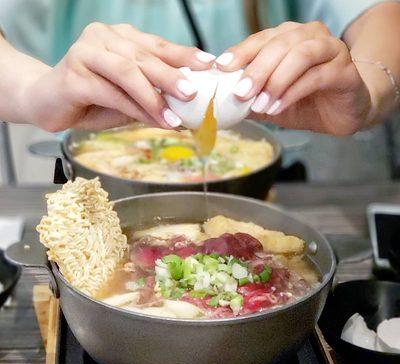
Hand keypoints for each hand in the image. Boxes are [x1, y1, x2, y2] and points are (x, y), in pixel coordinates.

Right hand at [18, 23, 215, 130]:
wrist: (46, 102)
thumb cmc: (91, 99)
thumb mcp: (128, 97)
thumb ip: (151, 97)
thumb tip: (185, 111)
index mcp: (119, 37)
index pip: (156, 45)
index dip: (183, 54)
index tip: (208, 65)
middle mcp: (102, 38)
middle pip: (144, 56)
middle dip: (172, 76)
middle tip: (194, 94)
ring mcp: (85, 54)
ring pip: (128, 72)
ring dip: (155, 97)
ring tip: (176, 117)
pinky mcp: (73, 76)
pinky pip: (111, 92)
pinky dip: (135, 109)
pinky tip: (153, 121)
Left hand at [216, 22, 371, 134]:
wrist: (343, 113)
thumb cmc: (306, 102)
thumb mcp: (272, 101)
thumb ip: (251, 98)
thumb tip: (223, 103)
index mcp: (290, 38)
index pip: (261, 39)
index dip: (241, 52)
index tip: (221, 67)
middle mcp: (311, 37)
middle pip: (279, 44)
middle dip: (256, 69)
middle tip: (240, 93)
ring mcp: (331, 50)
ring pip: (300, 55)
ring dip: (276, 81)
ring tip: (261, 104)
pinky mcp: (345, 70)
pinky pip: (316, 76)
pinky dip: (293, 92)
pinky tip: (278, 107)